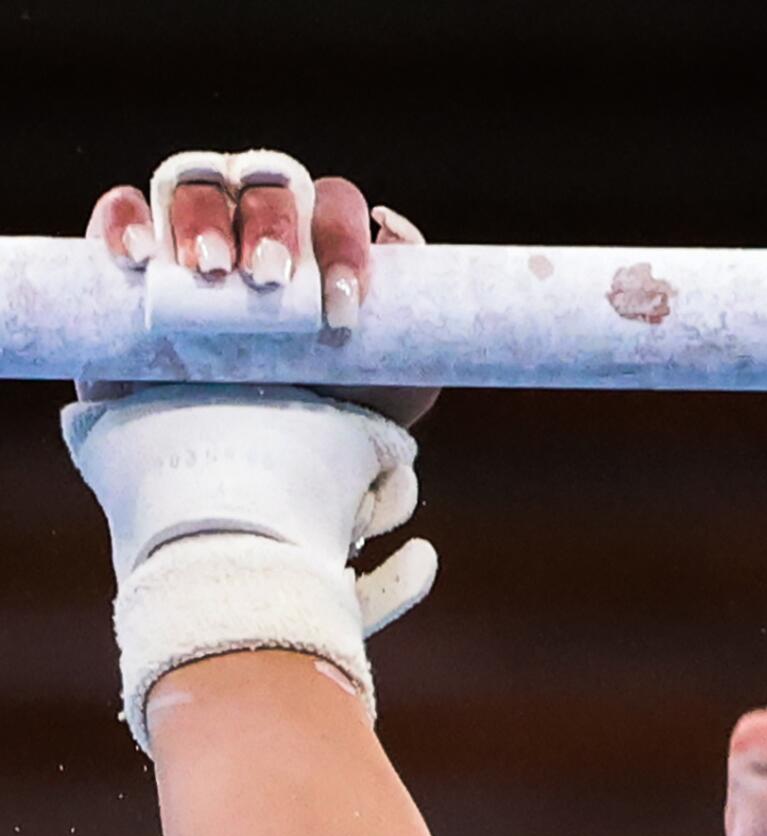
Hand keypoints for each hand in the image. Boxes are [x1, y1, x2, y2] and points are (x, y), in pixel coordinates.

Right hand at [83, 160, 434, 424]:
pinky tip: (141, 256)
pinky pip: (120, 211)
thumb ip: (410, 319)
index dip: (341, 242)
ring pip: (197, 183)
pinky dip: (126, 219)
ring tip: (212, 273)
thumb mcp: (391, 383)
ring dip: (205, 218)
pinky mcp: (128, 264)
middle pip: (265, 184)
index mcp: (317, 244)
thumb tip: (392, 229)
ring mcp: (189, 238)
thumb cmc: (324, 426)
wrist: (246, 483)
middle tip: (269, 280)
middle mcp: (254, 226)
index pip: (332, 204)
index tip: (343, 307)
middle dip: (272, 225)